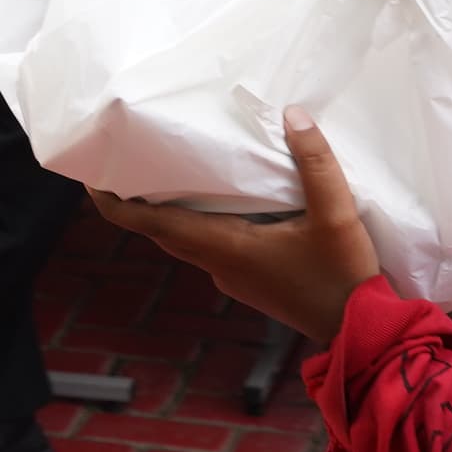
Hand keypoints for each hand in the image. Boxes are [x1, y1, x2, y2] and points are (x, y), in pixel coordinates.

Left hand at [90, 111, 381, 345]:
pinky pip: (209, 244)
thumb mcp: (337, 215)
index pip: (149, 223)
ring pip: (185, 237)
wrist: (362, 337)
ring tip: (164, 167)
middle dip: (136, 198)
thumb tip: (292, 114)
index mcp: (223, 248)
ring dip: (168, 208)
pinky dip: (198, 219)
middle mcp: (218, 264)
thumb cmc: (343, 279)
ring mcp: (232, 277)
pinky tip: (218, 197)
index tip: (90, 175)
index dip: (113, 202)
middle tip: (124, 157)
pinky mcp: (249, 280)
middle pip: (160, 228)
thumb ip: (315, 163)